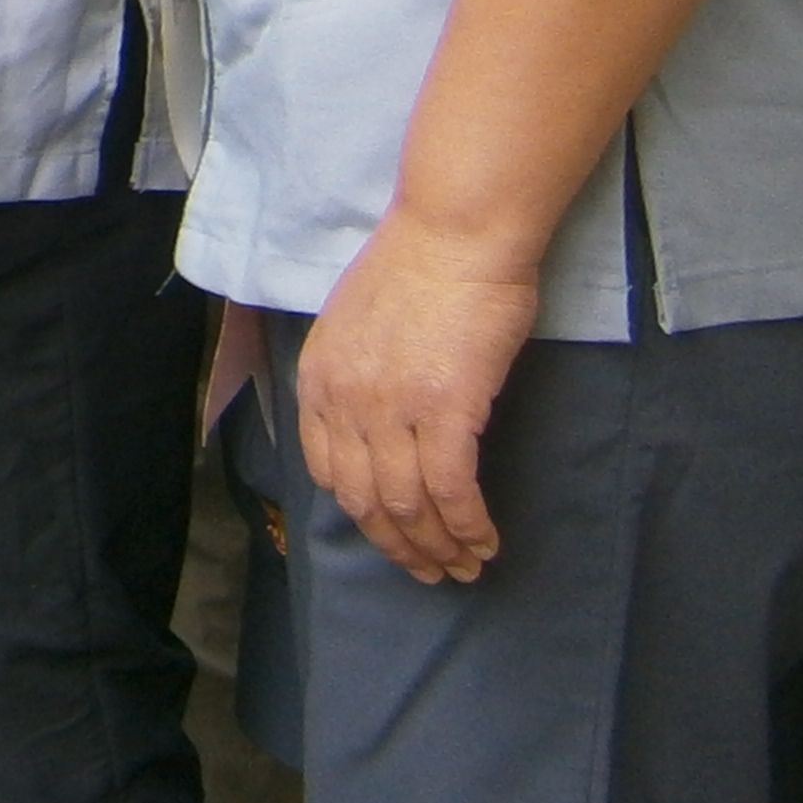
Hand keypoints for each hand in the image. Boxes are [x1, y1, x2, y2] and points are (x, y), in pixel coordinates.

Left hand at [296, 210, 539, 582]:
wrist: (455, 232)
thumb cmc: (417, 268)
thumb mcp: (354, 324)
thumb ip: (354, 376)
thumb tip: (374, 423)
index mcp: (318, 379)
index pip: (326, 471)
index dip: (361, 515)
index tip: (389, 534)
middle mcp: (344, 400)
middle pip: (365, 500)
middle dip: (399, 546)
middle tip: (431, 569)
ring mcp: (391, 408)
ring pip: (407, 505)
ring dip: (438, 546)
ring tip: (465, 565)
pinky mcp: (445, 410)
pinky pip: (451, 491)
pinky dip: (467, 526)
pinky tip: (484, 540)